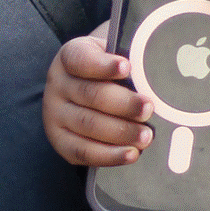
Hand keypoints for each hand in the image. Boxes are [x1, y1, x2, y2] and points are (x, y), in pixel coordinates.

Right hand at [43, 27, 153, 167]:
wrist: (86, 88)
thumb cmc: (106, 71)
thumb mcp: (112, 54)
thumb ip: (128, 58)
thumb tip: (155, 72)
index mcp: (69, 57)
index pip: (81, 59)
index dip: (104, 65)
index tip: (127, 67)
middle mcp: (58, 85)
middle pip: (89, 94)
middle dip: (123, 104)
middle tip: (148, 109)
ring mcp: (55, 114)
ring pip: (88, 125)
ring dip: (121, 132)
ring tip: (146, 136)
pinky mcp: (60, 140)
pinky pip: (83, 152)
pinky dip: (109, 155)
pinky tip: (131, 154)